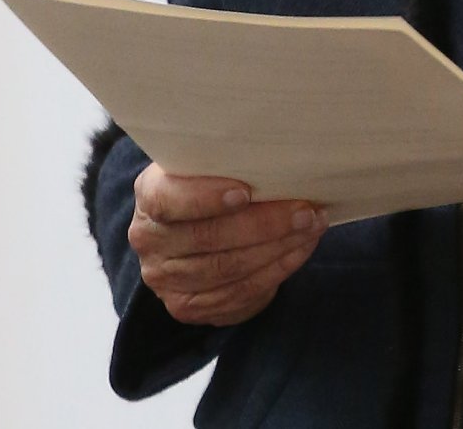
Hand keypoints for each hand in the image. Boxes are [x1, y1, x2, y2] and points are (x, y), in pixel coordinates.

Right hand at [129, 164, 328, 326]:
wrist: (193, 223)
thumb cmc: (212, 181)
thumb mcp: (209, 163)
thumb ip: (229, 161)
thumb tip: (281, 156)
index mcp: (150, 196)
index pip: (169, 200)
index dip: (205, 198)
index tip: (245, 192)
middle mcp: (150, 241)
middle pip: (209, 238)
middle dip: (265, 224)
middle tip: (306, 210)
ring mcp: (165, 279)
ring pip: (228, 269)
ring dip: (278, 248)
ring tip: (312, 226)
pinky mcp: (187, 306)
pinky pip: (237, 294)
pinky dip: (276, 271)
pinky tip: (300, 250)